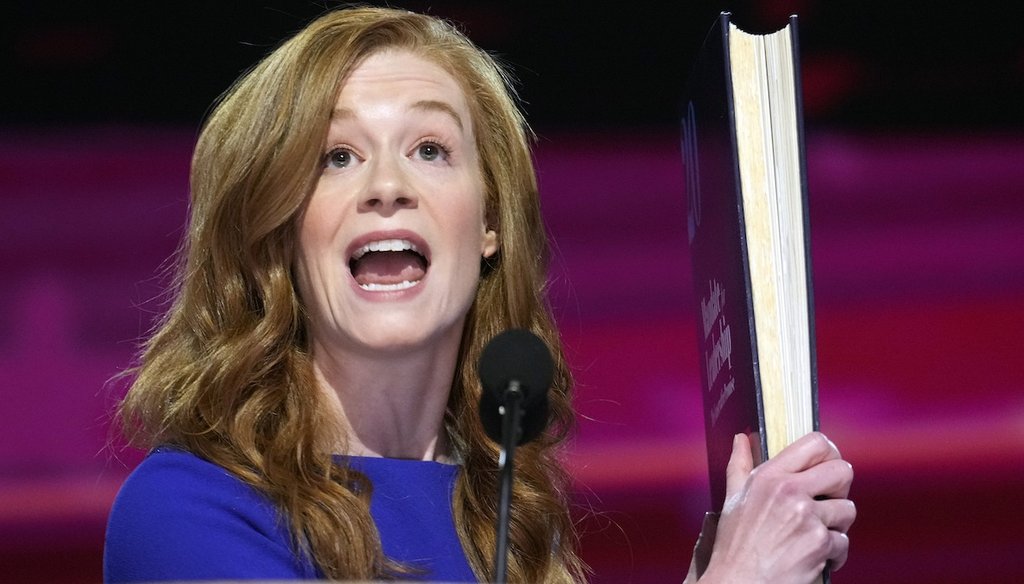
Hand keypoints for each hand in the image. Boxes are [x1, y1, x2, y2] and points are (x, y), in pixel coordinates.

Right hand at [700, 432, 855, 582]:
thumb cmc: (734, 545)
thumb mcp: (732, 500)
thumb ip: (739, 465)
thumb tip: (741, 439)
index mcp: (768, 476)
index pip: (815, 443)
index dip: (829, 454)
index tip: (826, 468)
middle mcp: (789, 491)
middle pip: (842, 471)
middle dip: (841, 489)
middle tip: (827, 502)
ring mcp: (807, 517)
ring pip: (848, 510)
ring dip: (836, 526)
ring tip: (814, 536)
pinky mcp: (820, 544)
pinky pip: (843, 542)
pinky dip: (833, 555)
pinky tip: (813, 559)